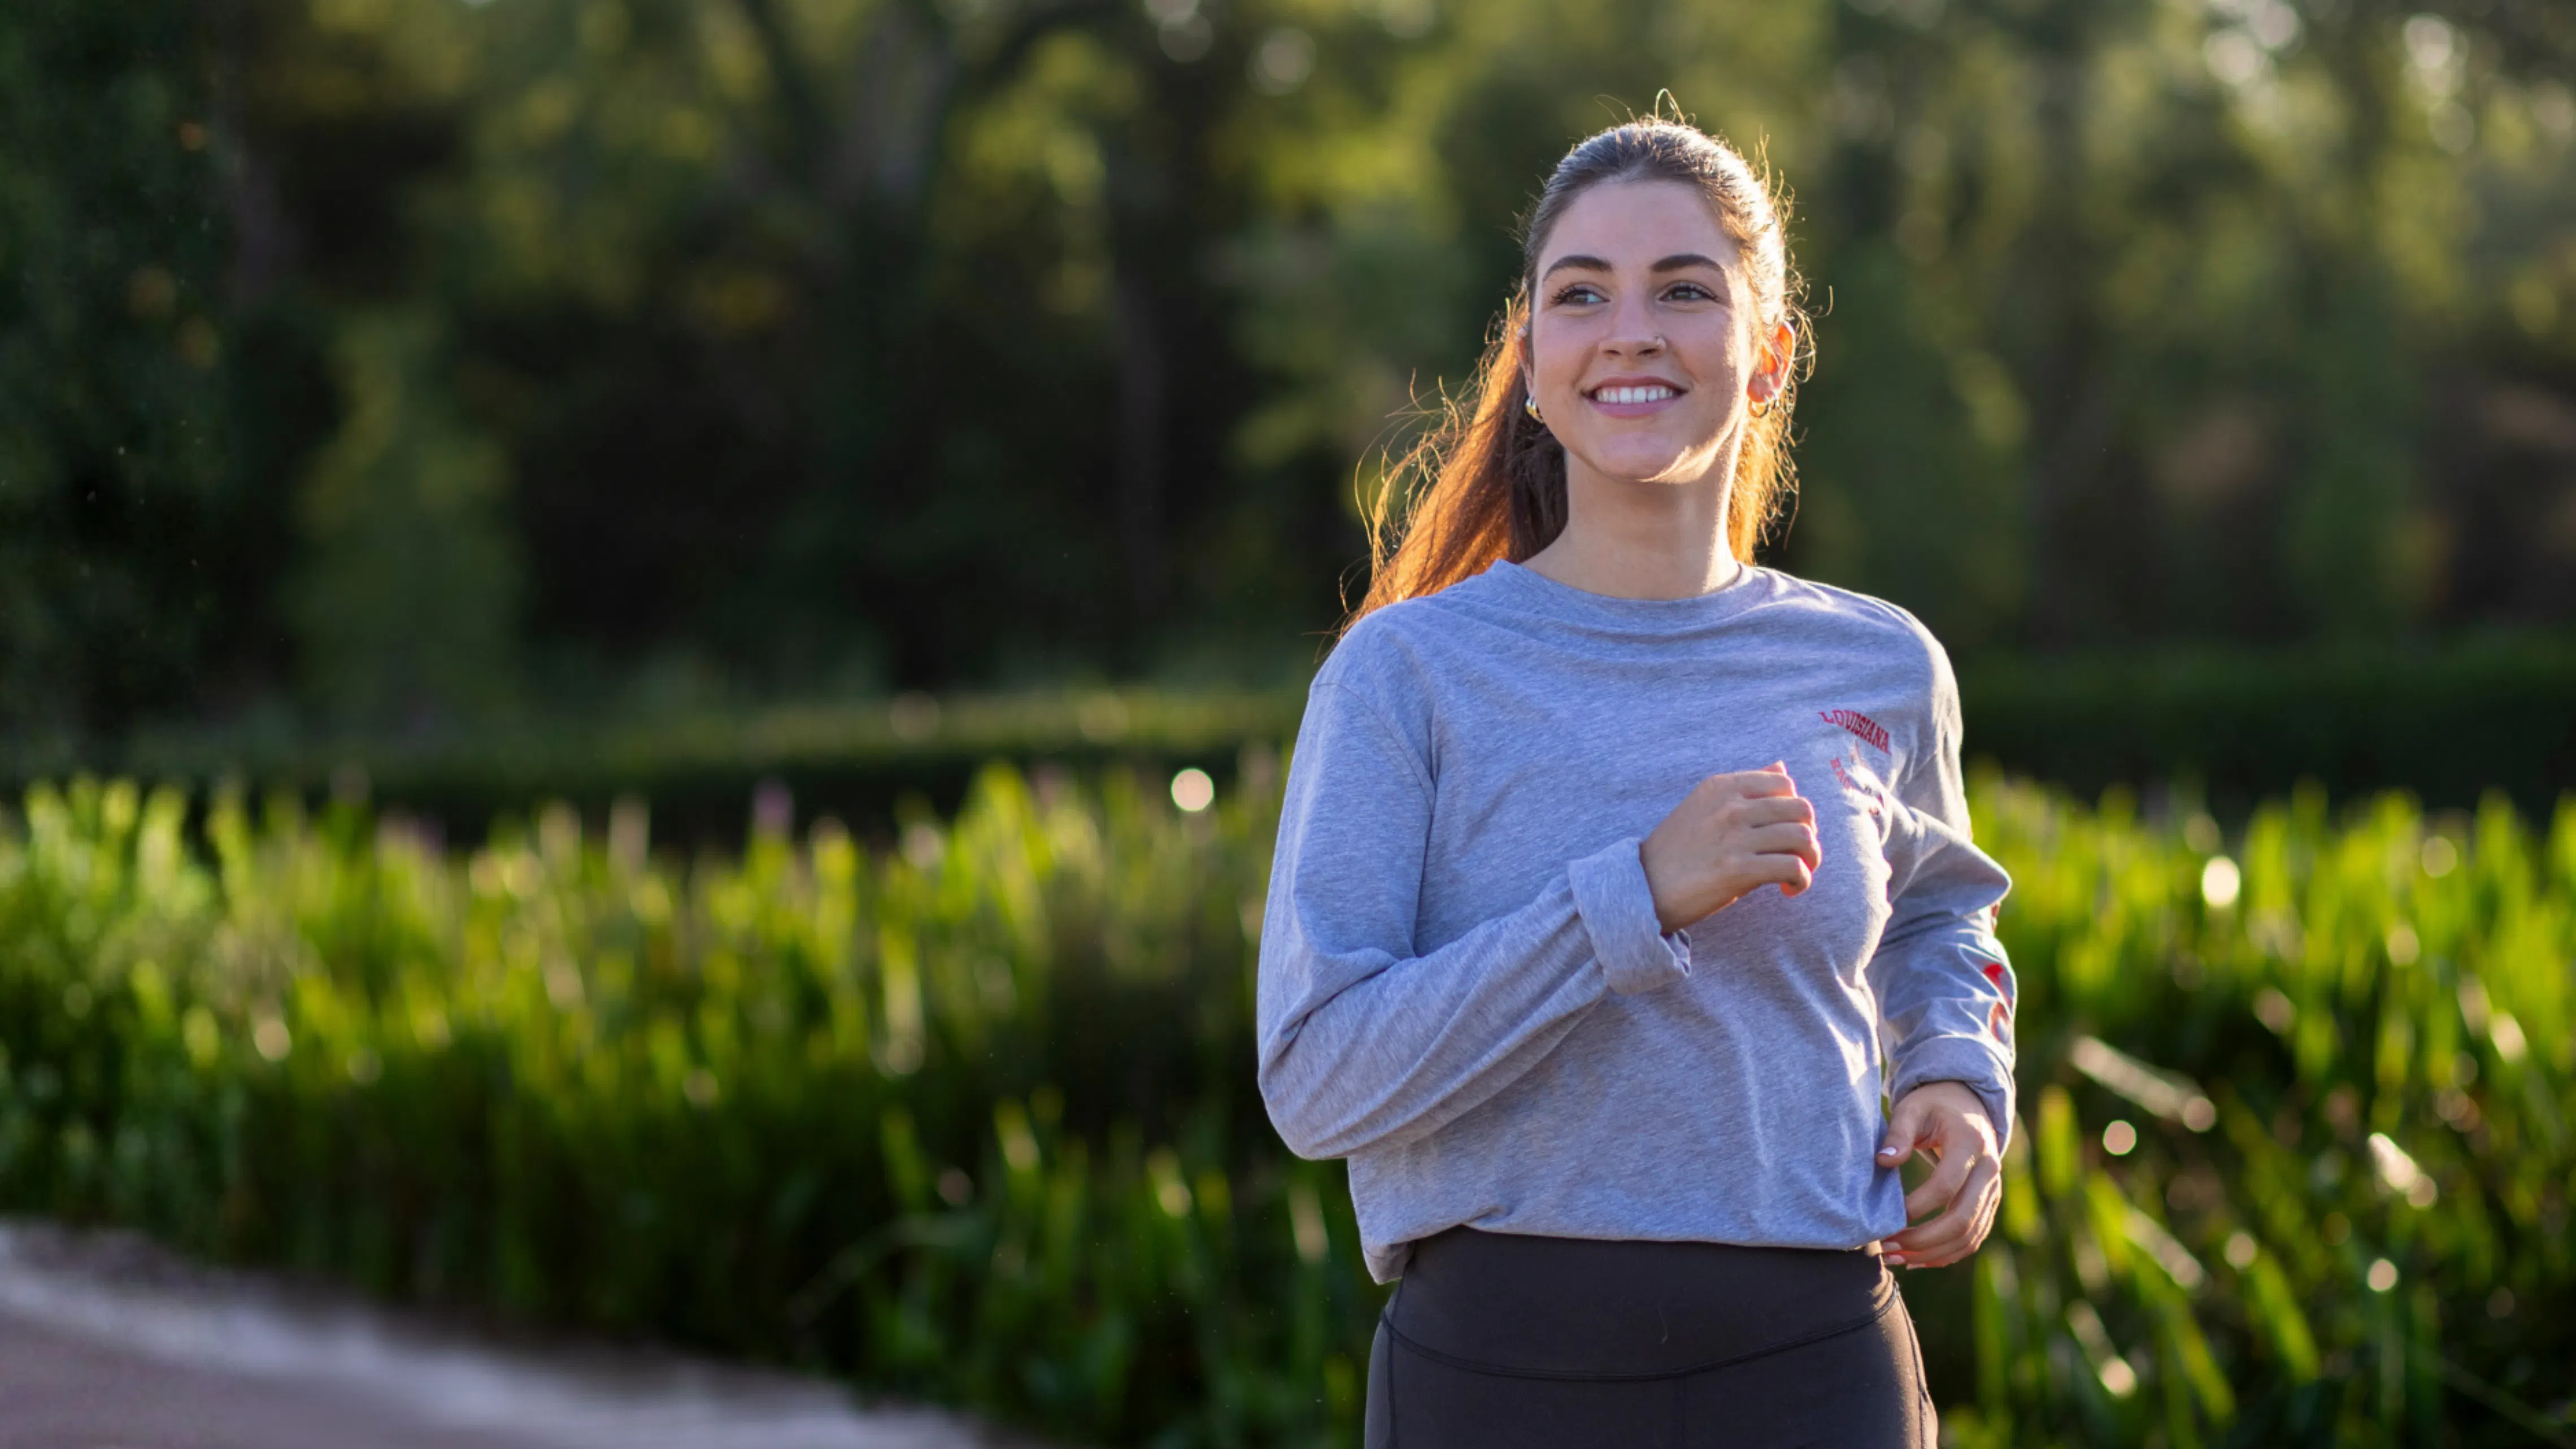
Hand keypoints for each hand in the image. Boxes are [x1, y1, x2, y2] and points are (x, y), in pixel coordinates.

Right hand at [1638, 763, 1820, 931]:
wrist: (1643, 887)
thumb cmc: (1678, 850)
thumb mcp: (1705, 806)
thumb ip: (1745, 787)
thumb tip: (1782, 766)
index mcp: (1722, 786)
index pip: (1785, 784)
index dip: (1795, 810)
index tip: (1785, 832)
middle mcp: (1730, 806)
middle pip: (1801, 809)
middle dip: (1809, 835)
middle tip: (1798, 856)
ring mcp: (1734, 837)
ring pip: (1803, 838)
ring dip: (1810, 860)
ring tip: (1797, 875)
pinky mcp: (1738, 870)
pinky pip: (1793, 867)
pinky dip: (1801, 880)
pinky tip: (1788, 889)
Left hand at [1875, 1081, 2002, 1268]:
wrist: (1967, 1105)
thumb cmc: (1933, 1105)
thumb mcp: (1912, 1108)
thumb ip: (1898, 1133)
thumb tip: (1883, 1161)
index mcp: (1971, 1144)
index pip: (1946, 1185)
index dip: (1917, 1206)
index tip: (1886, 1218)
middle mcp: (1989, 1170)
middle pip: (1962, 1219)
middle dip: (1923, 1240)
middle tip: (1886, 1248)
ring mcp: (1993, 1191)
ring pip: (1969, 1236)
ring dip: (1932, 1253)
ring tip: (1895, 1258)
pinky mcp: (1988, 1204)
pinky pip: (1973, 1238)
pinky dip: (1946, 1254)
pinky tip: (1916, 1259)